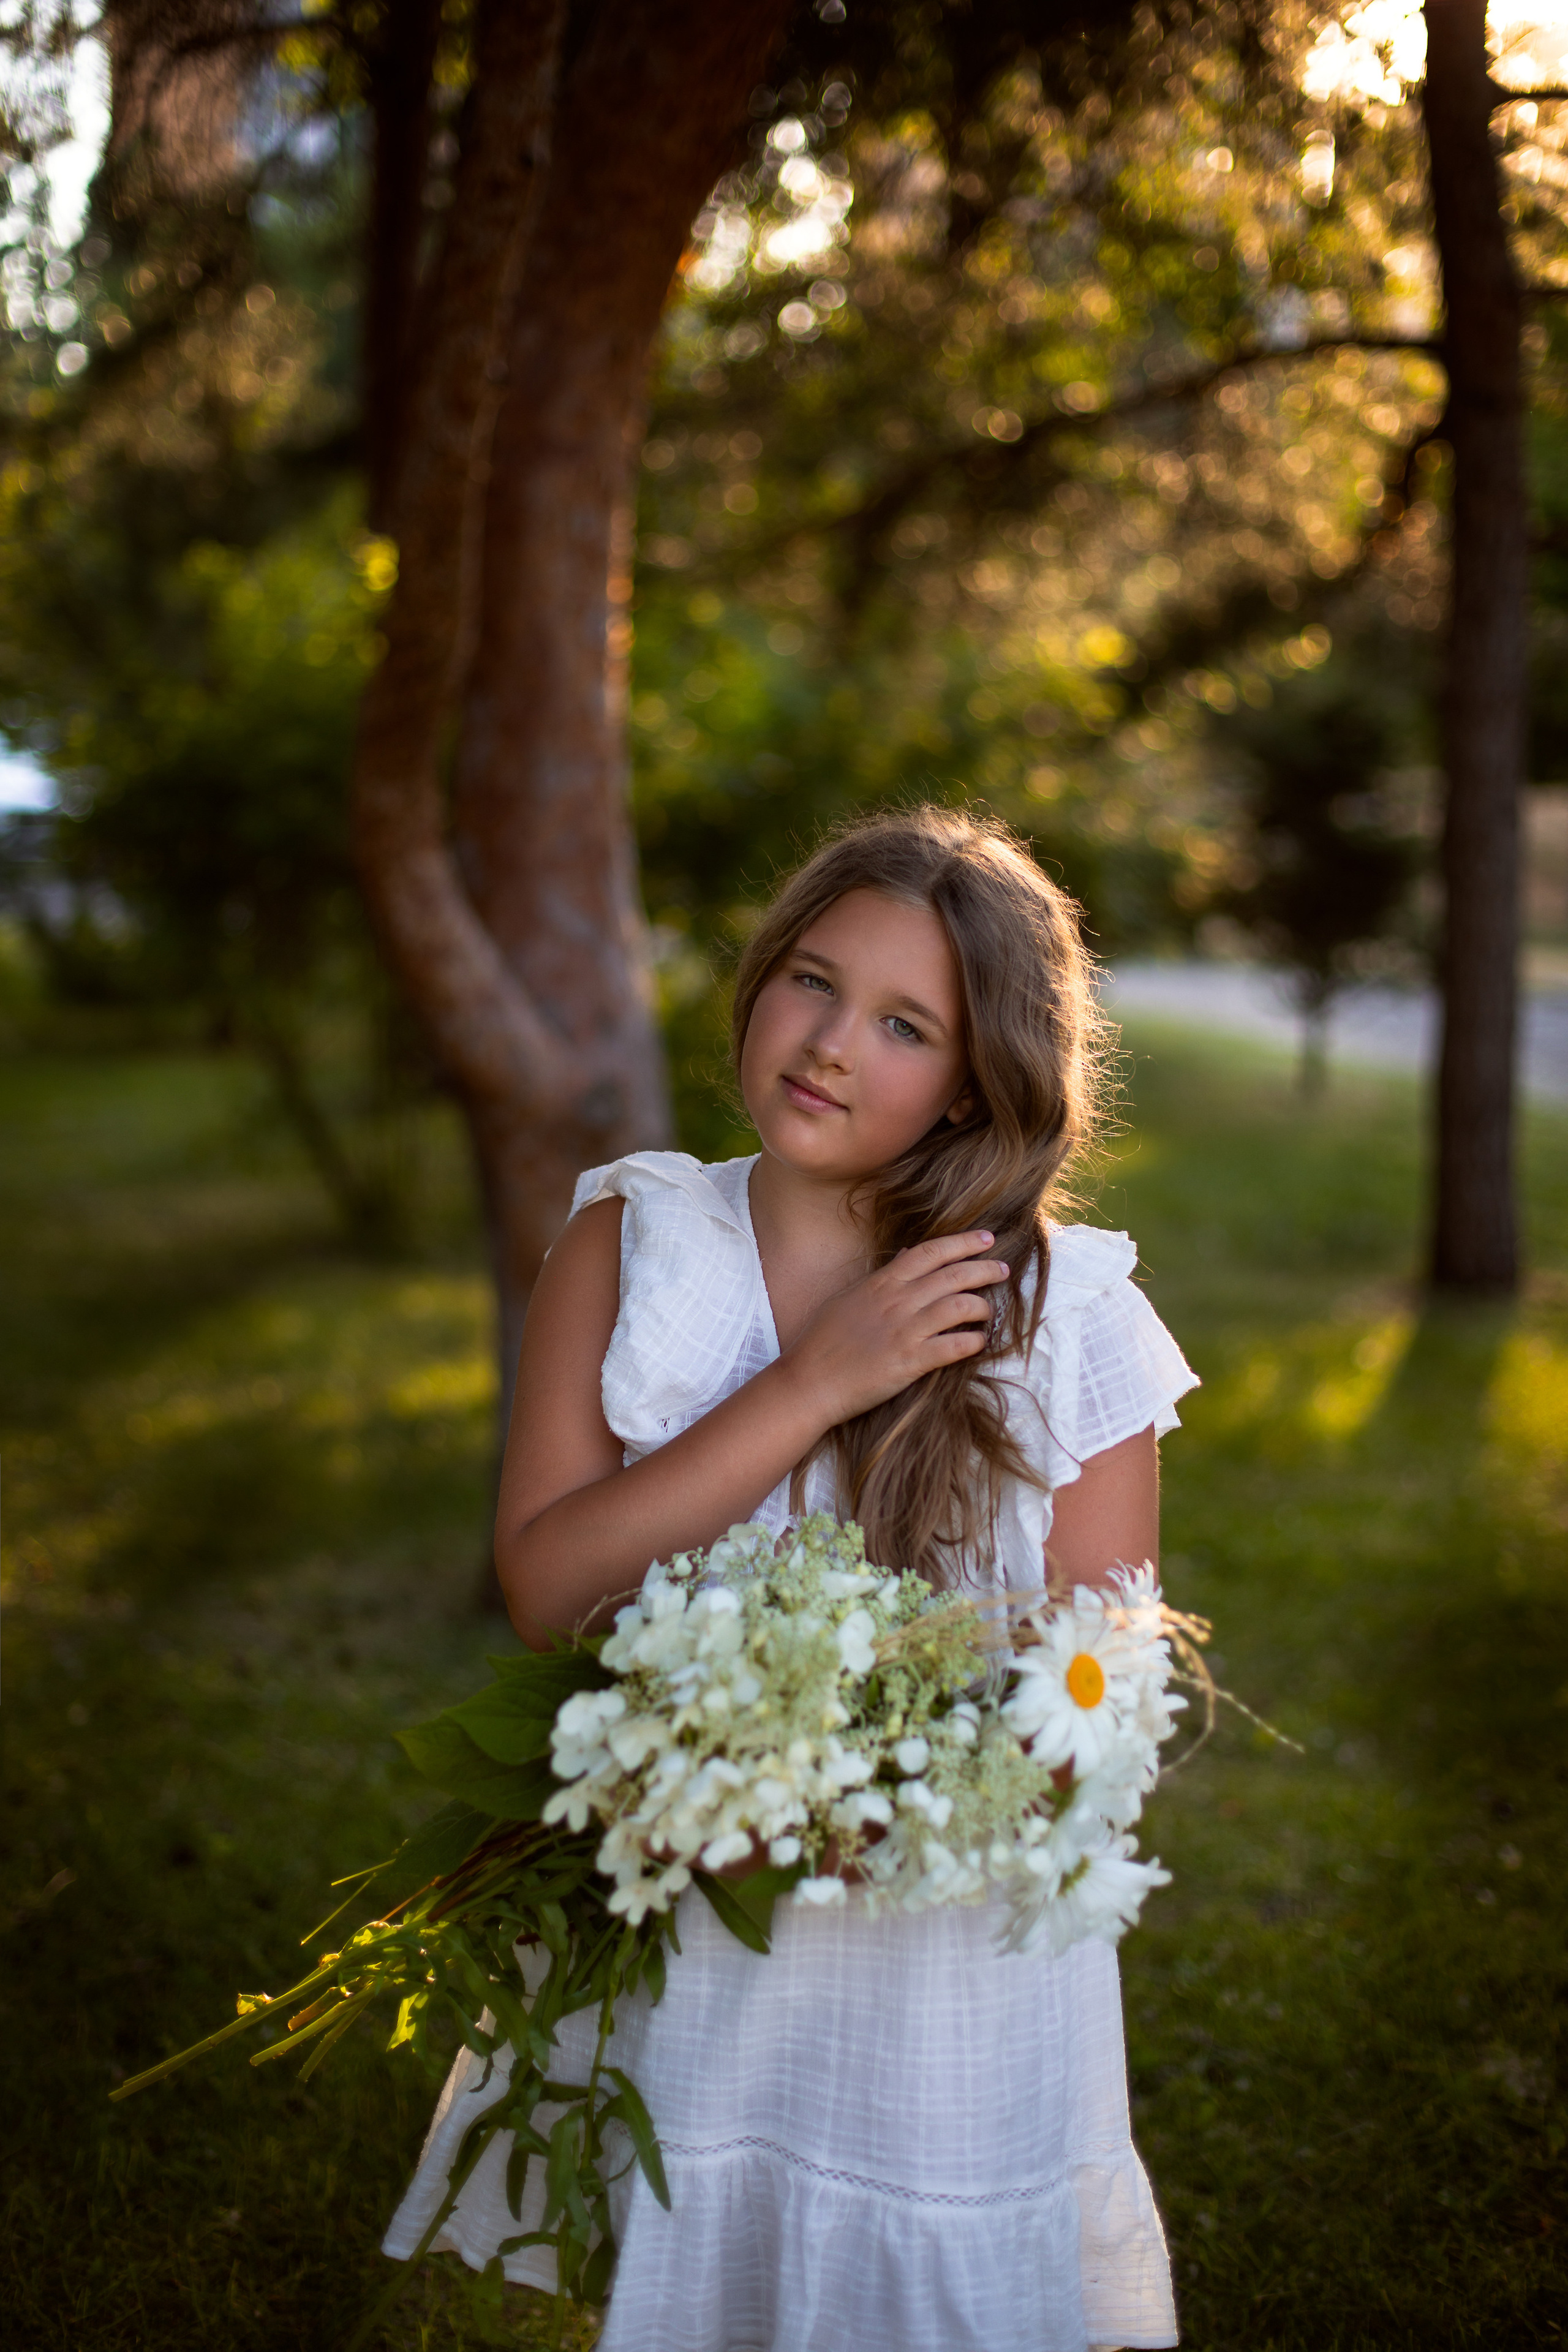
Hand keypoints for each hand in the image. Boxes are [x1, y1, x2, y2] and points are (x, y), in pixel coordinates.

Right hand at [779, 1231, 1008, 1427]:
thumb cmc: (823, 1340)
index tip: (986, 1239)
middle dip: (983, 1269)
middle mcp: (897, 1302)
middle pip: (952, 1275)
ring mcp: (904, 1331)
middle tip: (1003, 1269)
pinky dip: (973, 1342)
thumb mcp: (848, 1297)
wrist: (809, 1381)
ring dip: (983, 1306)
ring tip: (990, 1310)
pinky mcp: (910, 1363)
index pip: (930, 1252)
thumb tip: (905, 1254)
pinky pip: (953, 1347)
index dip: (962, 1243)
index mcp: (881, 1283)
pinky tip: (980, 1342)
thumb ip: (880, 1277)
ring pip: (959, 1306)